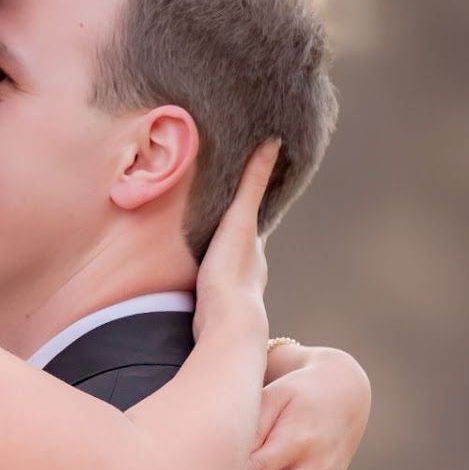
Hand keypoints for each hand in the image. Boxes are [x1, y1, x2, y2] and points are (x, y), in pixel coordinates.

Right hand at [193, 139, 278, 344]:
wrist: (224, 326)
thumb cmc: (232, 273)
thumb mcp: (241, 219)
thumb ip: (253, 184)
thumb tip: (273, 143)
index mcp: (256, 248)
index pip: (256, 220)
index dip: (251, 205)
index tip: (246, 190)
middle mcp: (250, 271)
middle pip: (243, 245)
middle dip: (234, 232)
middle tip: (220, 215)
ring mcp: (233, 293)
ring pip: (228, 267)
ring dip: (219, 256)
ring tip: (203, 245)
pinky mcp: (214, 310)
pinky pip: (211, 287)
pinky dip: (207, 277)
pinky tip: (195, 280)